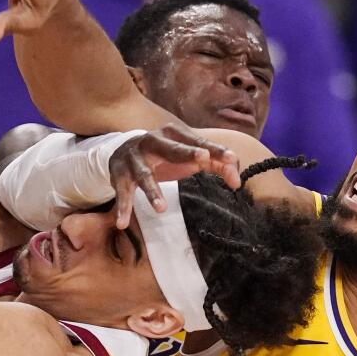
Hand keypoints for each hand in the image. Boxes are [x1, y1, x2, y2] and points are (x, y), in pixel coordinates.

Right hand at [109, 124, 241, 228]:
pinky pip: (122, 192)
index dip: (215, 150)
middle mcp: (153, 140)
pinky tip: (122, 223)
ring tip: (161, 209)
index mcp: (173, 133)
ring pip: (144, 175)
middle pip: (171, 148)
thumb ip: (215, 165)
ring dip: (152, 191)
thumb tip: (237, 182)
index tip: (230, 158)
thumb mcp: (188, 156)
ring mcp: (134, 157)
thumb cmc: (164, 155)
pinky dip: (122, 207)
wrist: (123, 150)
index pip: (198, 142)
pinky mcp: (119, 173)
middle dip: (186, 153)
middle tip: (202, 159)